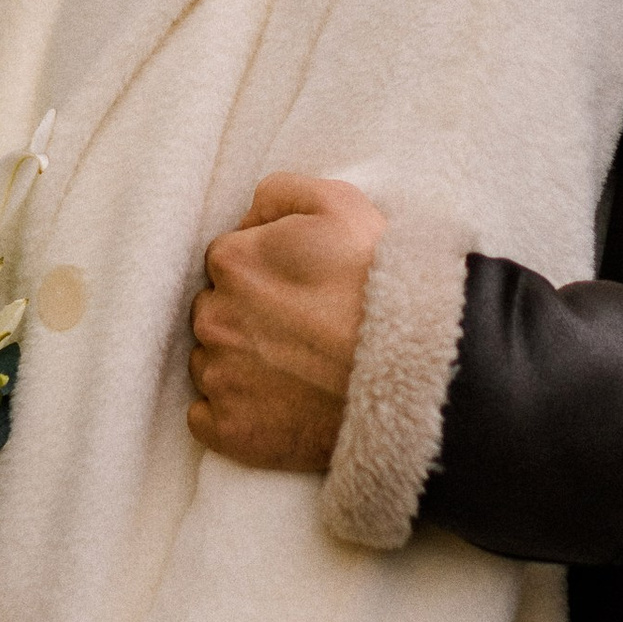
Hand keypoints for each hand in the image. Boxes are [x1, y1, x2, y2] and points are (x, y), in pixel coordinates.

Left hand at [187, 173, 384, 474]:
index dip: (265, 275)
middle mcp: (213, 318)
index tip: (300, 290)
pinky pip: (207, 418)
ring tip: (297, 370)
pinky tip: (276, 405)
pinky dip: (234, 413)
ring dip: (240, 365)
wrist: (415, 372)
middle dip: (248, 319)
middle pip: (216, 313)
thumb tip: (247, 215)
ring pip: (210, 363)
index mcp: (232, 261)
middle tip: (301, 331)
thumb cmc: (382, 283)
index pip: (228, 263)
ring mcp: (220, 377)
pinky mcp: (230, 429)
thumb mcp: (340, 205)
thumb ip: (280, 193)